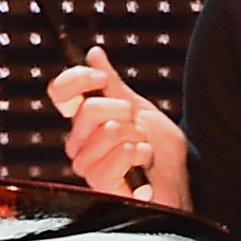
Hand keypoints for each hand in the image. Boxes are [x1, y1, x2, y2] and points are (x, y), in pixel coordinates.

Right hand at [47, 43, 186, 208]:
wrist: (179, 183)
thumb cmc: (159, 152)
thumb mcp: (138, 109)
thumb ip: (112, 84)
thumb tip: (93, 54)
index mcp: (83, 123)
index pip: (60, 92)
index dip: (79, 79)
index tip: (103, 79)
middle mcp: (78, 144)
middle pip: (89, 109)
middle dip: (125, 113)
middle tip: (139, 128)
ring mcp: (87, 166)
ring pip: (110, 130)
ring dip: (138, 137)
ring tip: (143, 150)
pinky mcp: (102, 185)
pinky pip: (121, 153)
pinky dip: (141, 154)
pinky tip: (143, 166)